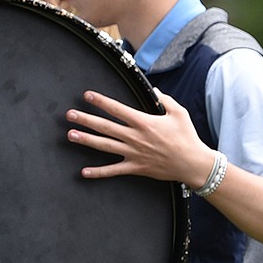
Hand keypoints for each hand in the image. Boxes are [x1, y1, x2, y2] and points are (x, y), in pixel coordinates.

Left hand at [67, 89, 213, 186]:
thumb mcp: (178, 113)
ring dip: (86, 140)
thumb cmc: (187, 137)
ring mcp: (133, 153)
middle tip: (69, 115)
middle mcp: (135, 137)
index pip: (117, 109)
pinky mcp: (135, 168)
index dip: (101, 101)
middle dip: (86, 120)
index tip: (87, 95)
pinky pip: (113, 171)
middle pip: (105, 127)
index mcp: (144, 122)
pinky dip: (98, 172)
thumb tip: (154, 90)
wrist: (192, 163)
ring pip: (105, 146)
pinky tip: (84, 172)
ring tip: (70, 135)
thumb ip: (164, 99)